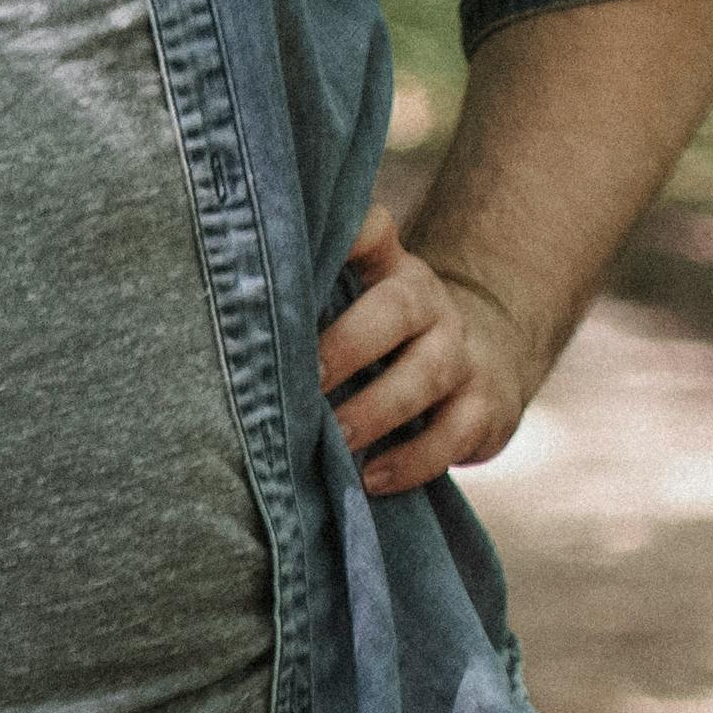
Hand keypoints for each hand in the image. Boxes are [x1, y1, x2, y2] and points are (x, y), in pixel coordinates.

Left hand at [318, 215, 546, 496]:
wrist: (477, 363)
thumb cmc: (381, 334)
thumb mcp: (354, 301)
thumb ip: (309, 291)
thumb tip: (228, 285)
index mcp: (389, 271)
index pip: (372, 233)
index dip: (347, 234)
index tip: (298, 251)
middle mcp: (428, 305)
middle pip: (396, 310)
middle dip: (348, 344)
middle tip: (304, 378)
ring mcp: (460, 356)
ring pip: (427, 375)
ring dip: (375, 410)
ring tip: (334, 438)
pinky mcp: (484, 409)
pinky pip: (454, 435)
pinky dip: (412, 461)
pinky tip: (370, 478)